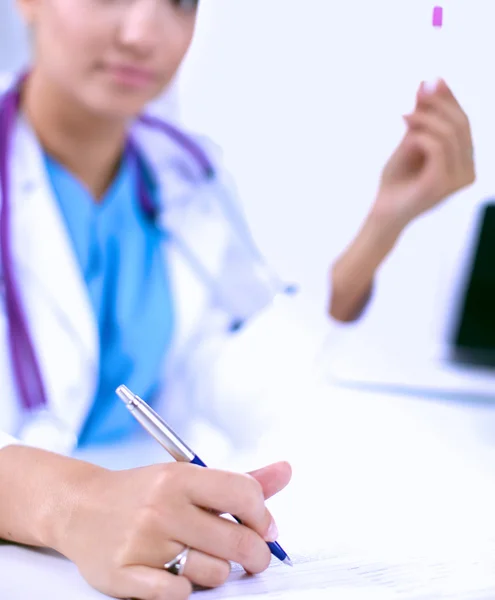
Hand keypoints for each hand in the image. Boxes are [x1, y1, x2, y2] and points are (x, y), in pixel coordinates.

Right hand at [55, 460, 291, 599]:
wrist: (80, 507)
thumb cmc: (145, 492)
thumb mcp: (188, 476)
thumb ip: (240, 480)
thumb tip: (287, 470)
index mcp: (179, 478)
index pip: (244, 494)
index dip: (264, 515)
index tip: (265, 527)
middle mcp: (161, 508)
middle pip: (237, 541)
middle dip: (256, 554)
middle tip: (254, 555)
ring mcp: (142, 543)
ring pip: (214, 573)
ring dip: (217, 570)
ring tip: (200, 556)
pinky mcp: (124, 575)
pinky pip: (179, 594)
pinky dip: (185, 587)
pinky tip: (177, 572)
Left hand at [374, 79, 474, 228]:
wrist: (383, 212)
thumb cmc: (396, 180)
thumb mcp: (410, 141)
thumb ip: (422, 116)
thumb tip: (429, 82)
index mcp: (465, 160)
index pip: (463, 122)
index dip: (450, 99)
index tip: (433, 79)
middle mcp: (468, 171)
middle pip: (461, 124)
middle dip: (439, 103)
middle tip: (418, 91)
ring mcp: (458, 180)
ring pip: (450, 133)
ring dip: (425, 119)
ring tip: (404, 116)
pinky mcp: (442, 185)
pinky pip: (437, 147)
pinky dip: (420, 136)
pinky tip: (407, 135)